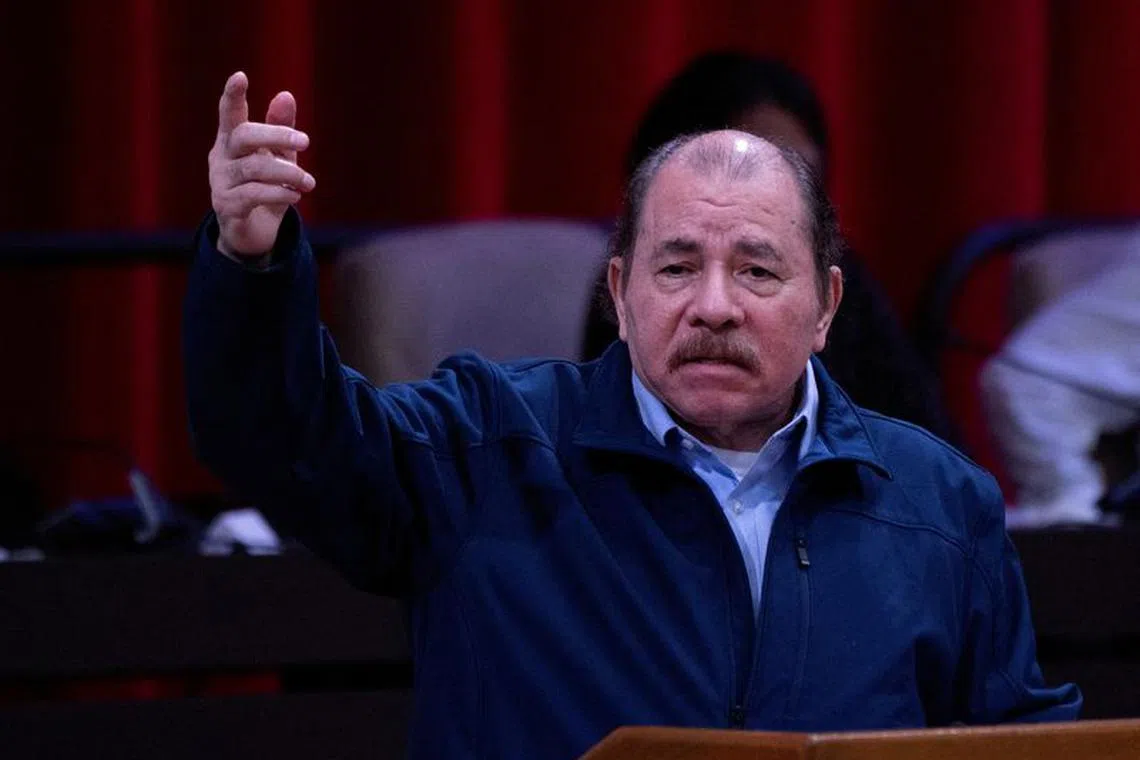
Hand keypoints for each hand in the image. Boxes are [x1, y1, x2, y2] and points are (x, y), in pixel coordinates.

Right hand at [208, 71, 315, 256]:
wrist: (255, 232)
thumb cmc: (266, 186)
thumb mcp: (279, 157)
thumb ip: (281, 129)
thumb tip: (286, 95)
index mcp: (231, 140)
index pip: (229, 113)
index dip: (232, 95)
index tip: (240, 76)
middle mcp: (221, 157)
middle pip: (243, 135)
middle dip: (276, 135)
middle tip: (306, 142)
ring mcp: (220, 182)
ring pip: (253, 168)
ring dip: (287, 173)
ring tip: (309, 182)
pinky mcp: (226, 206)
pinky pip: (252, 195)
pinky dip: (278, 194)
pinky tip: (295, 197)